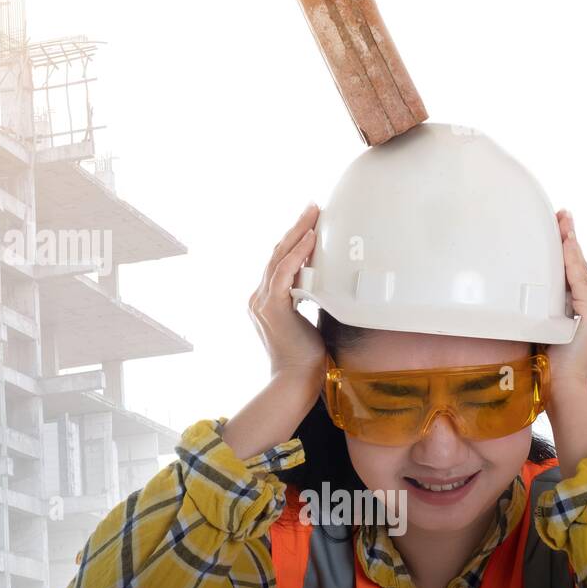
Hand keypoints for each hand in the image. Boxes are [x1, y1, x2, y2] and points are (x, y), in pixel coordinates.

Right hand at [249, 202, 326, 392]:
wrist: (294, 380)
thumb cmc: (305, 357)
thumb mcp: (308, 320)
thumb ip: (310, 299)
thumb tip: (329, 284)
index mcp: (265, 300)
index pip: (278, 262)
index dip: (293, 240)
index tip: (310, 222)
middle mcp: (258, 297)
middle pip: (276, 253)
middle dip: (296, 228)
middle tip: (312, 207)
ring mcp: (261, 301)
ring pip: (278, 258)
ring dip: (298, 233)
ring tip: (314, 214)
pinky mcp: (271, 307)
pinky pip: (284, 273)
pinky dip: (297, 254)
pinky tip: (311, 239)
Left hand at [548, 209, 586, 392]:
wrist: (563, 388)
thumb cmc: (548, 364)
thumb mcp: (546, 327)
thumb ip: (545, 308)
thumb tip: (524, 291)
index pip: (580, 273)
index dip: (571, 250)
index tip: (562, 227)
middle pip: (583, 267)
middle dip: (571, 240)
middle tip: (561, 215)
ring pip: (582, 271)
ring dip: (570, 246)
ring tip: (562, 223)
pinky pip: (580, 283)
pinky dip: (571, 264)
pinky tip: (563, 247)